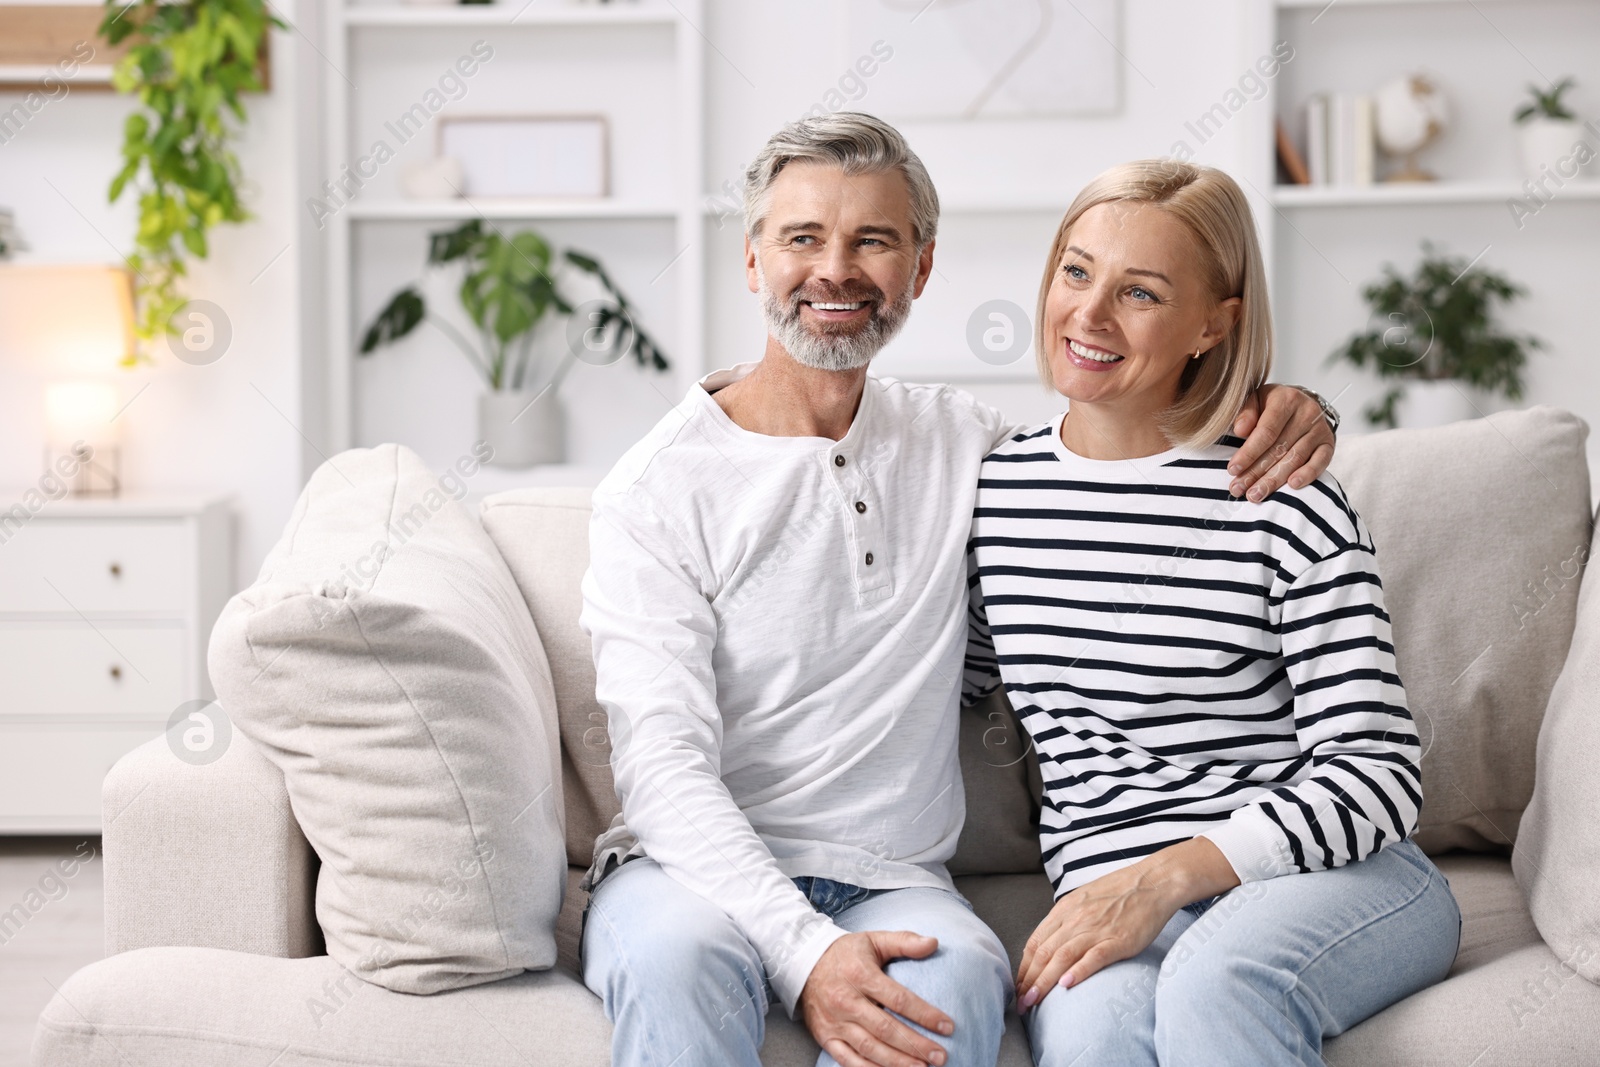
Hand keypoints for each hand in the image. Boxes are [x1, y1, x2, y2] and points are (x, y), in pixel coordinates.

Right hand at [798, 931, 953, 1066]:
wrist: (803, 964)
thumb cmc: (846, 954)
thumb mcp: (874, 940)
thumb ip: (905, 941)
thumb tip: (934, 943)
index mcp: (860, 975)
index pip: (898, 999)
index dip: (925, 1014)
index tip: (948, 1026)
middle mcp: (846, 1000)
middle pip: (886, 1029)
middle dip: (915, 1045)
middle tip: (940, 1056)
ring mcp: (834, 1022)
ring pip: (869, 1048)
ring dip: (897, 1062)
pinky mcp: (825, 1037)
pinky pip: (848, 1060)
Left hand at [1015, 838, 1238, 1011]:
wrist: (1152, 882)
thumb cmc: (1119, 892)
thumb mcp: (1083, 899)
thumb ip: (1066, 920)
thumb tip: (1050, 943)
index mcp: (1065, 909)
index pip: (1035, 943)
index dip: (1023, 967)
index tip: (1018, 986)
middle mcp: (1075, 919)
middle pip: (1044, 953)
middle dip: (1028, 981)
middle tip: (1020, 1003)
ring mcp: (1096, 929)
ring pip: (1062, 957)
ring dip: (1044, 982)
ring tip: (1033, 1000)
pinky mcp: (1118, 940)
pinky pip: (1094, 957)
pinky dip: (1078, 971)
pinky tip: (1066, 985)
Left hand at [1227, 384, 1335, 500]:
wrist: (1300, 403)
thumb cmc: (1272, 405)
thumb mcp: (1255, 400)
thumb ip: (1246, 412)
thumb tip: (1240, 430)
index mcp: (1286, 399)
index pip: (1266, 431)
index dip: (1249, 453)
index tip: (1233, 470)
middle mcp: (1306, 412)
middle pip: (1279, 448)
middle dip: (1256, 472)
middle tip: (1239, 489)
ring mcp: (1320, 429)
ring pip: (1295, 459)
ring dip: (1274, 480)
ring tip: (1256, 494)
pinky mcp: (1328, 443)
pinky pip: (1320, 462)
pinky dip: (1307, 475)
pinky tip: (1292, 486)